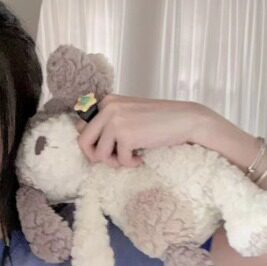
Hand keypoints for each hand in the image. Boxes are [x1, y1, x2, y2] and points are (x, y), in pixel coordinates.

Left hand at [74, 94, 212, 167]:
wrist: (185, 120)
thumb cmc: (158, 120)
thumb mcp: (129, 114)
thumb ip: (108, 122)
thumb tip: (84, 140)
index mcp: (107, 102)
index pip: (81, 127)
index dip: (92, 144)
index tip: (108, 149)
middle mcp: (108, 108)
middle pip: (83, 142)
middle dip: (96, 156)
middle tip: (114, 159)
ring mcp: (116, 120)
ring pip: (99, 155)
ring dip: (115, 162)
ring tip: (131, 157)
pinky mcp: (126, 134)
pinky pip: (119, 160)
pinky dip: (131, 164)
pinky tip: (142, 157)